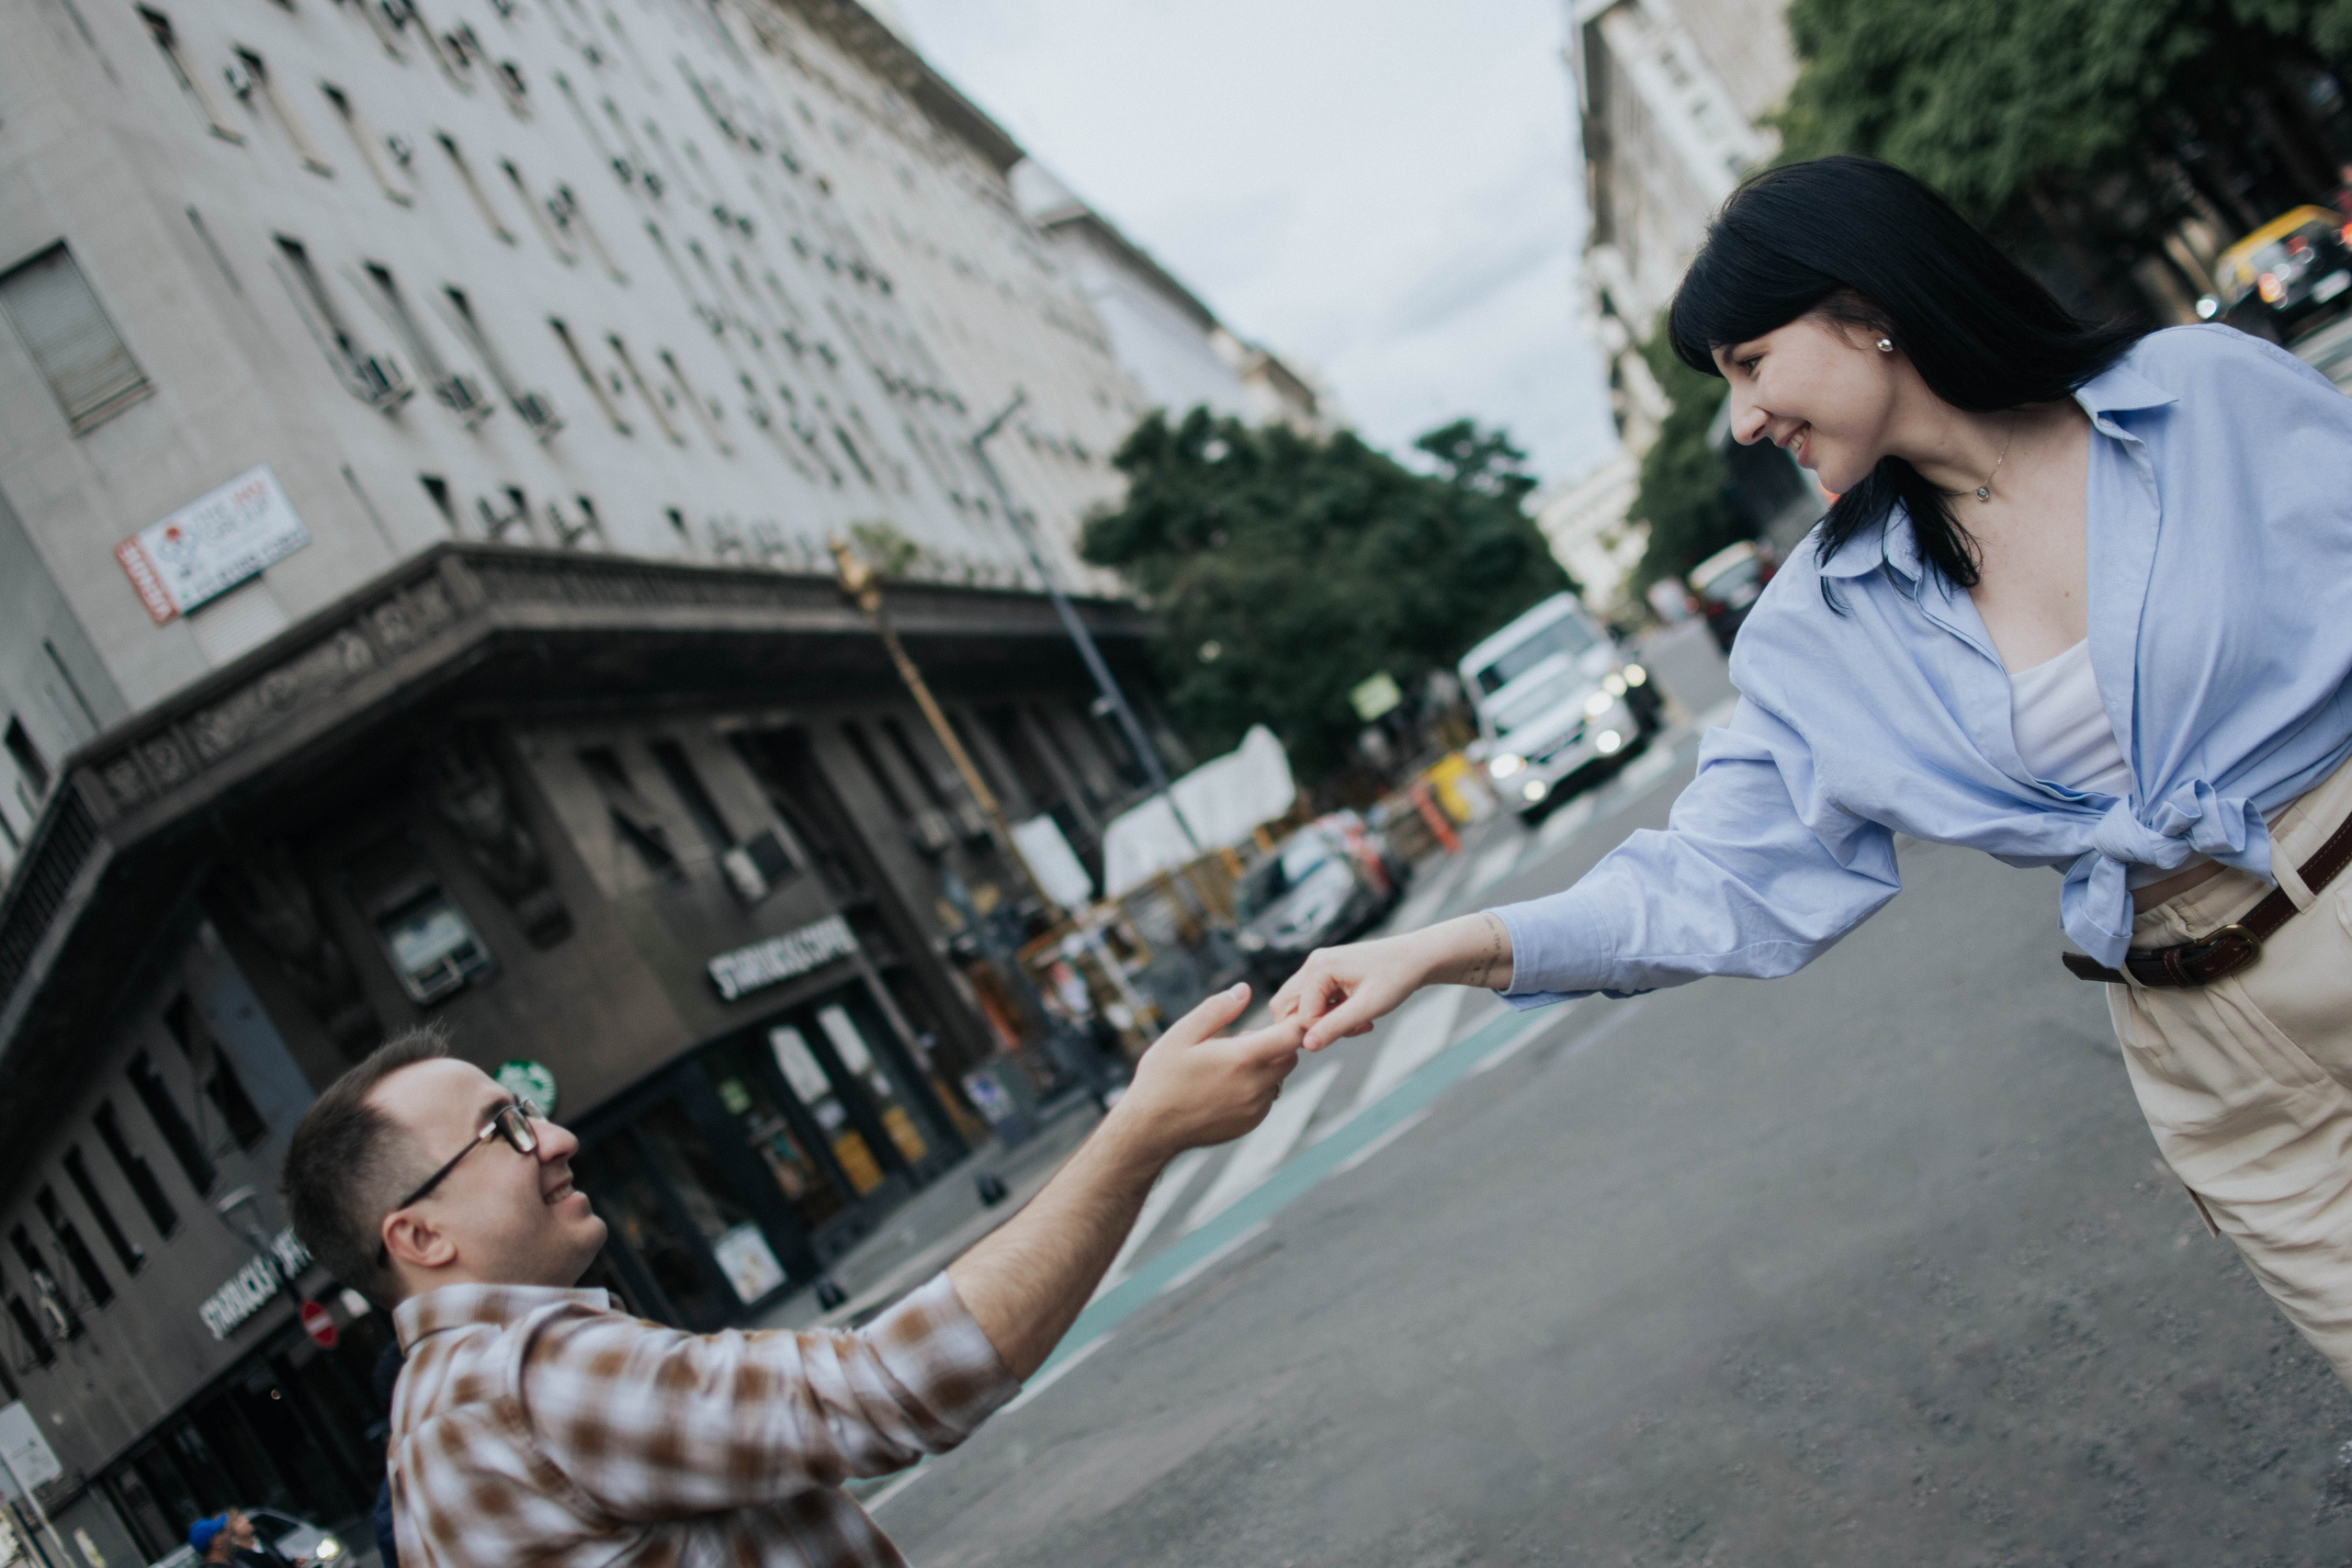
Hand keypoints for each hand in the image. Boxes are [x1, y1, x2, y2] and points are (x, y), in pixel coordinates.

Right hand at [1105, 983, 1301, 1163]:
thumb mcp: (1181, 1034)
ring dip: (1266, 1067)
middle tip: (1242, 1041)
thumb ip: (1216, 1010)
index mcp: (1242, 1059)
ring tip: (1230, 1065)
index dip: (1294, 1023)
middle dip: (1277, 1044)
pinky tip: (1226, 1086)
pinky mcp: (1249, 1123)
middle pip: (1290, 1057)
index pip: (1292, 1036)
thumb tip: (1244, 990)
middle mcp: (1255, 1086)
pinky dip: (1257, 1088)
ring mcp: (1254, 1108)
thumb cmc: (1162, 1077)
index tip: (1280, 1017)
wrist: (1151, 1128)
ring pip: (1279, 1079)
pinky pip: (1267, 1099)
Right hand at [1271, 913, 1512, 1050]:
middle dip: (1314, 1027)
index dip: (1324, 1032)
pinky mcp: (1326, 974)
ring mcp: (1317, 968)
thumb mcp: (1369, 1007)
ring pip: (1299, 1007)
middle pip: (1286, 1008)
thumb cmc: (1396, 978)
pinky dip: (1331, 1015)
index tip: (1358, 1028)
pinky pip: (1314, 1003)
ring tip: (1357, 1023)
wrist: (1417, 958)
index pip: (1301, 1016)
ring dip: (1323, 1023)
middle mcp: (1312, 964)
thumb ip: (1336, 1026)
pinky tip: (1358, 1017)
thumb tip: (1308, 1046)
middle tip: (1348, 1030)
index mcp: (1318, 968)